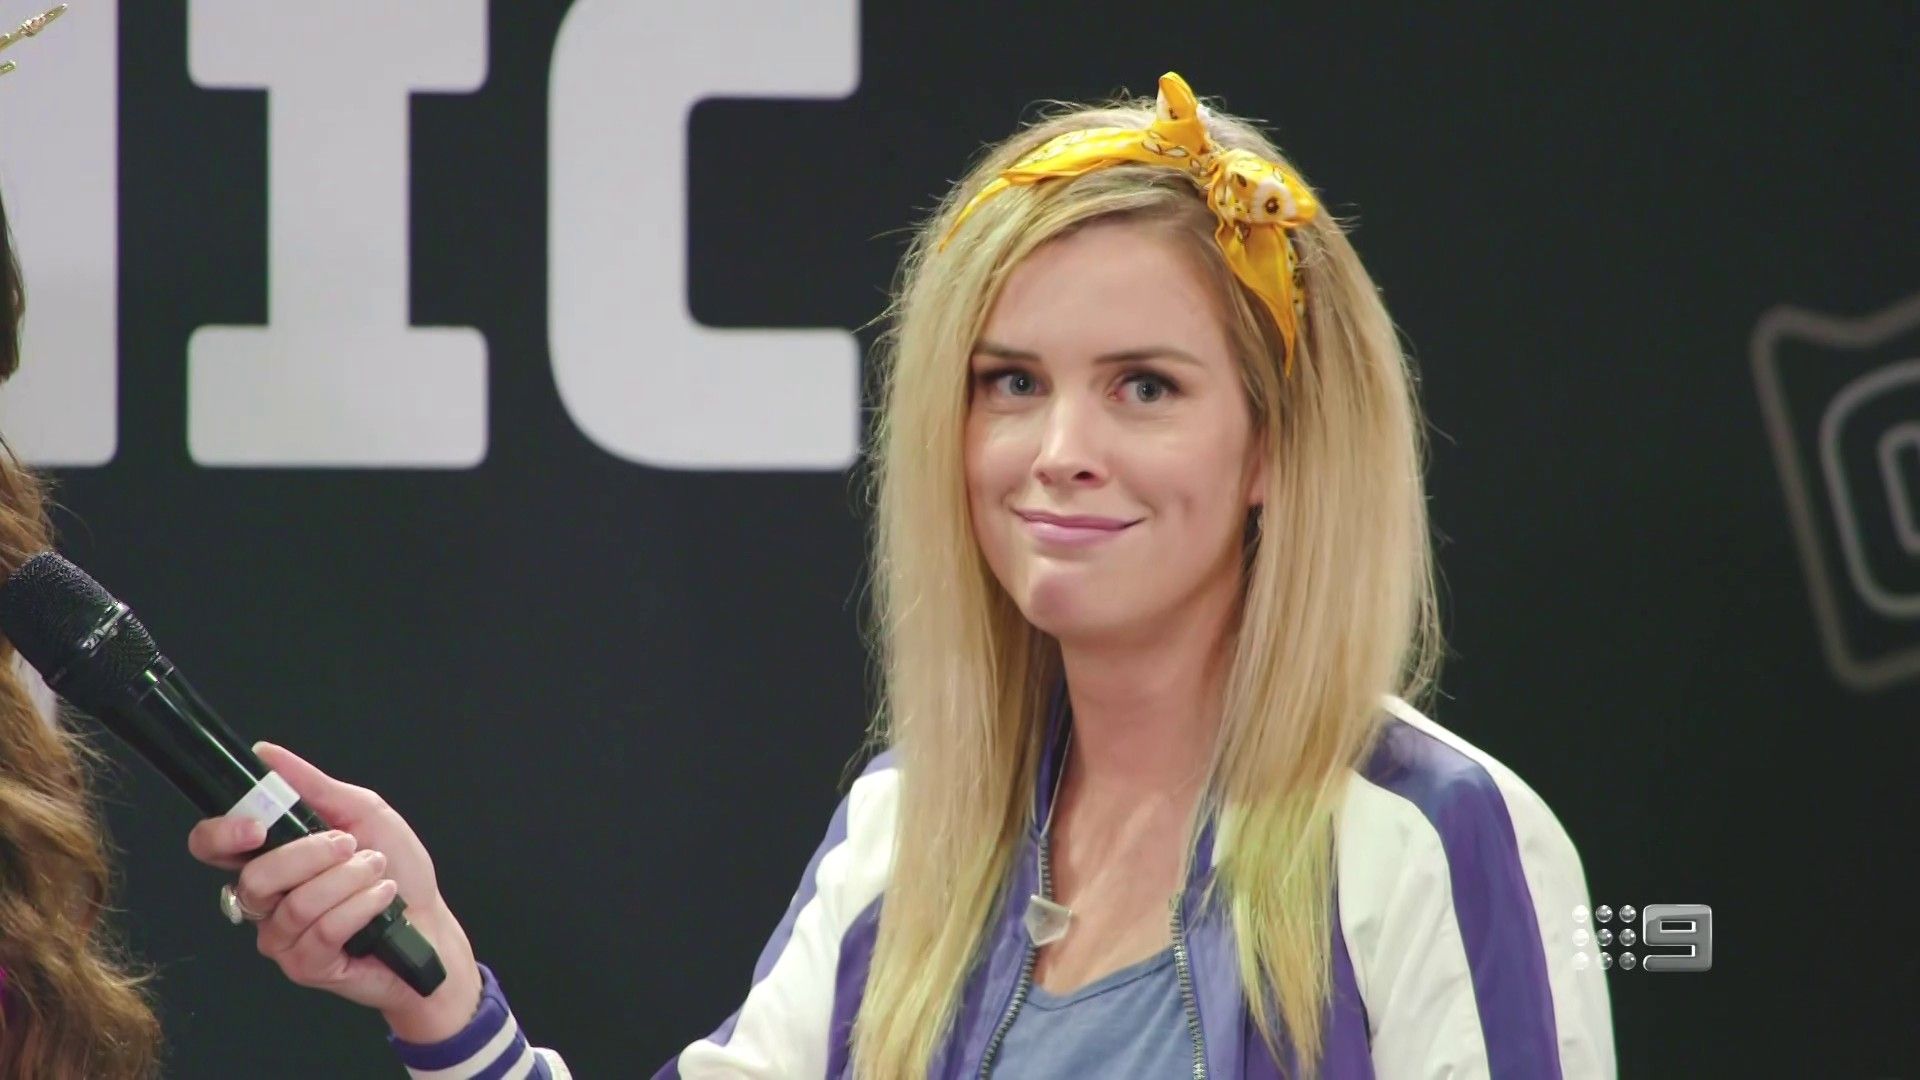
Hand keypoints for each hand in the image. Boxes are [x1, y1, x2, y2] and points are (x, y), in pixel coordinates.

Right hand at [186, 742, 483, 1042]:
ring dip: (348, 879)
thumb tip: (266, 753)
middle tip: (350, 844)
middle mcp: (267, 900)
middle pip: (254, 878)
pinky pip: (322, 931)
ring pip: (294, 904)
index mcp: (271, 857)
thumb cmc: (398, 869)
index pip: (213, 848)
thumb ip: (313, 786)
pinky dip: (361, 906)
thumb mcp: (362, 813)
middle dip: (309, 855)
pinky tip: (382, 898)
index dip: (222, 835)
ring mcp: (282, 937)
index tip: (257, 825)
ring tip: (377, 870)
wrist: (433, 924)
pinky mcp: (306, 965)